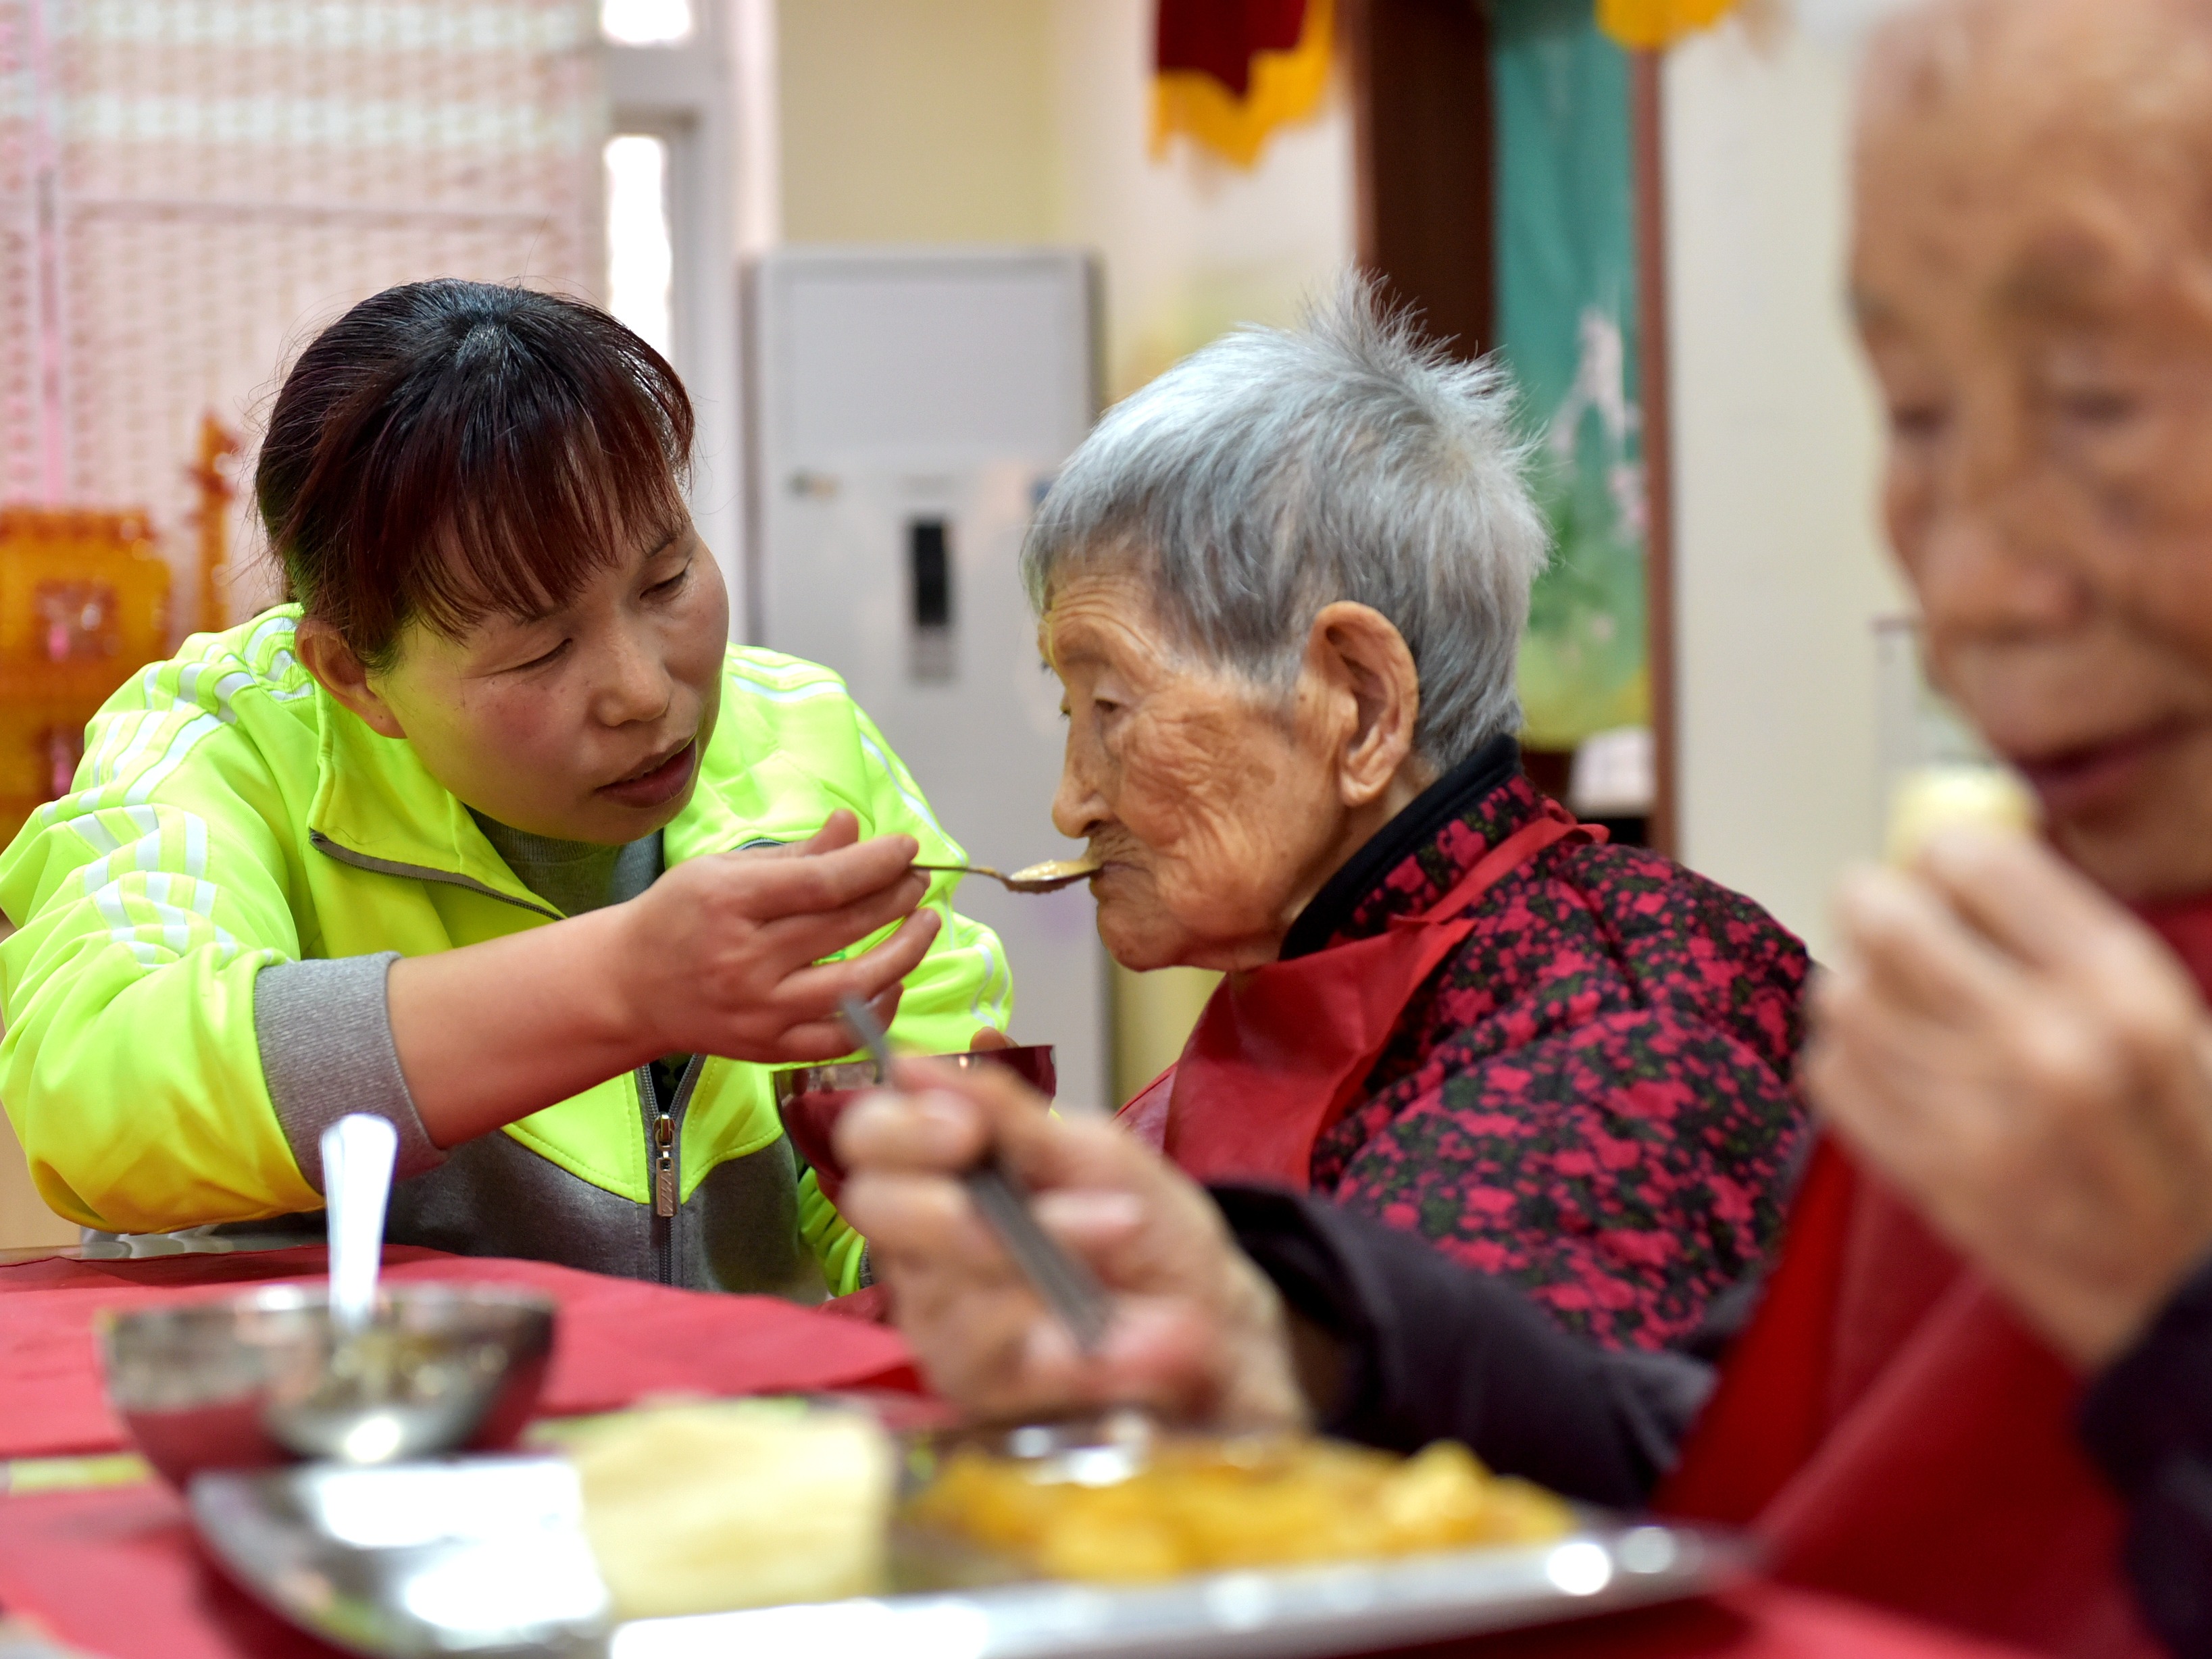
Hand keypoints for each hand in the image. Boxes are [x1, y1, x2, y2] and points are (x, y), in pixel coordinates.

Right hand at [616, 810, 938, 1063]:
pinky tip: (894, 981)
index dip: (877, 863)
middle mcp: (745, 959)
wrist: (629, 985)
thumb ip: (795, 855)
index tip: (908, 848)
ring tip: (925, 924)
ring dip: (904, 952)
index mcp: (730, 902)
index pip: (825, 882)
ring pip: (855, 985)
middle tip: (920, 880)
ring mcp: (759, 1010)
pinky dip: (879, 1011)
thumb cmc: (678, 917)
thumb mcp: (723, 870)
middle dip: (897, 898)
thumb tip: (853, 827)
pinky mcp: (768, 1048)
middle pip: (845, 927)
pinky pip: (842, 1036)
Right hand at [835, 1059, 1309, 1429]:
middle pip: (876, 1210)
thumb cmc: (1151, 1235)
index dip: (901, 1128)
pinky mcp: (985, 1397)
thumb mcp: (1094, 1154)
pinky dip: (1084, 1353)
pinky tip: (1144, 1340)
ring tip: (1127, 1236)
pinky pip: (1004, 1368)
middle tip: (1046, 1201)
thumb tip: (915, 1062)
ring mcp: (947, 1327)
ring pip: (948, 1291)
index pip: (868, 1139)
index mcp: (943, 1174)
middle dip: (959, 1205)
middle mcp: (926, 1251)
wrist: (1220, 1330)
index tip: (968, 1129)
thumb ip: (1007, 1113)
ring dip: (1055, 1253)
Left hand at [1805, 828, 2211, 1367]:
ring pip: (1846, 996)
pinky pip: (1831, 1075)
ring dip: (1860, 985)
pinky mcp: (1928, 1176)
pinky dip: (1845, 1057)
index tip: (1941, 863)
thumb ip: (2070, 941)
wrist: (2192, 1294)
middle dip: (1877, 903)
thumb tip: (1957, 855)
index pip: (1981, 864)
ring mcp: (1978, 1117)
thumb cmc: (2188, 1147)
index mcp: (2125, 993)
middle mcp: (2046, 1046)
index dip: (1945, 852)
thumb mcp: (2175, 1024)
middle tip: (1887, 911)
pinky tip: (1887, 1063)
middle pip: (1887, 920)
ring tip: (1896, 999)